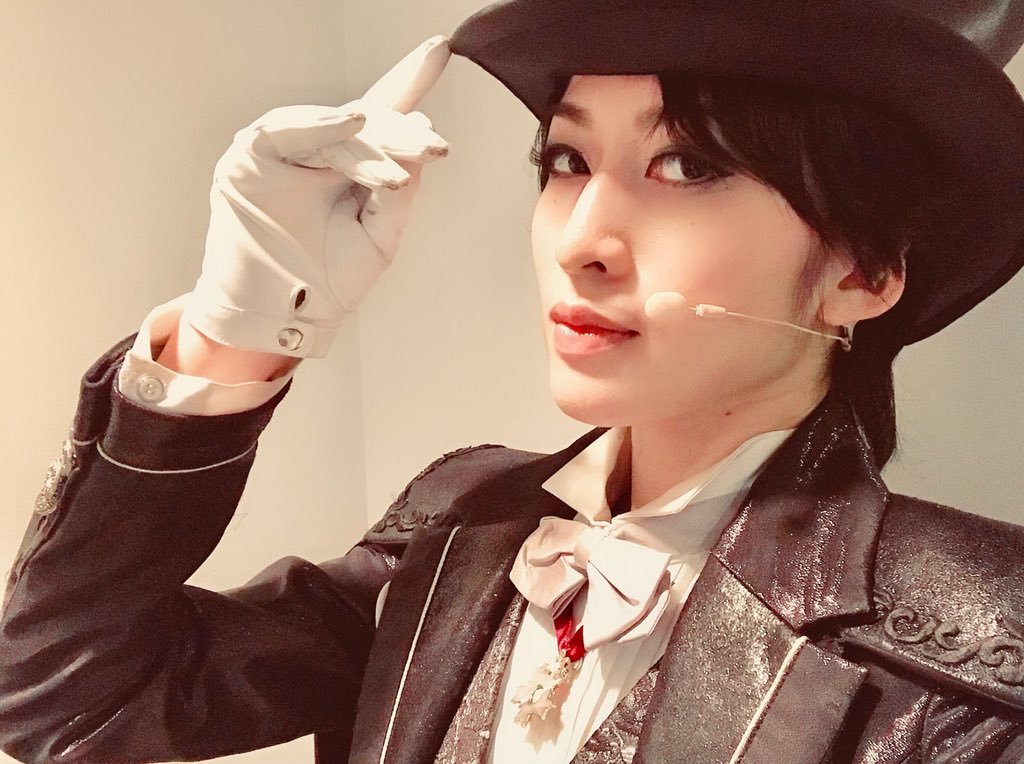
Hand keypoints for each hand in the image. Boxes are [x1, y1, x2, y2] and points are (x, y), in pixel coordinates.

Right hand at [183, 36, 450, 357]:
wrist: (279, 318)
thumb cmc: (325, 281)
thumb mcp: (378, 239)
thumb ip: (399, 195)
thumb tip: (418, 143)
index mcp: (352, 168)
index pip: (386, 121)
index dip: (411, 83)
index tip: (440, 50)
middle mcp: (321, 151)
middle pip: (368, 126)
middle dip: (401, 135)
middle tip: (432, 146)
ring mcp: (286, 150)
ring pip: (335, 131)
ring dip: (369, 144)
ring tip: (395, 168)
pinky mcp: (252, 155)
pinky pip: (289, 130)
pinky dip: (321, 126)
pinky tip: (351, 122)